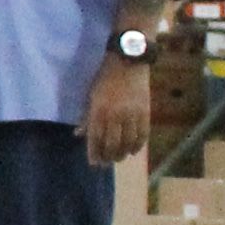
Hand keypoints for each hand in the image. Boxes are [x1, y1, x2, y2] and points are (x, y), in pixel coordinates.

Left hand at [83, 49, 152, 168]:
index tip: (94, 164)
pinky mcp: (146, 112)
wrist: (128, 61)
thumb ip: (86, 116)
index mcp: (99, 111)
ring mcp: (132, 114)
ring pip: (128, 143)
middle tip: (106, 163)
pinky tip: (133, 150)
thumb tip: (78, 134)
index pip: (96, 139)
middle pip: (112, 145)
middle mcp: (115, 115)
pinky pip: (142, 135)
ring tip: (119, 157)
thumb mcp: (90, 95)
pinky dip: (138, 145)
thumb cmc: (104, 78)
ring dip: (123, 154)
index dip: (95, 154)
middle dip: (108, 157)